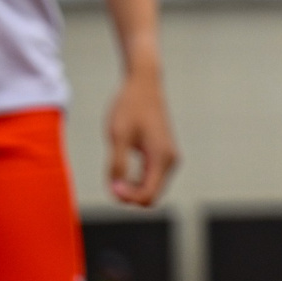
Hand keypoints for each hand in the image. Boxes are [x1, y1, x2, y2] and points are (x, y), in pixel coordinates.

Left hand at [105, 65, 178, 206]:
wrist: (144, 84)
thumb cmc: (130, 107)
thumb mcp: (118, 135)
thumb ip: (117, 165)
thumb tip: (117, 190)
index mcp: (162, 157)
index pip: (147, 195)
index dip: (126, 196)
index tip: (111, 182)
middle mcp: (170, 160)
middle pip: (151, 197)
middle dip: (129, 195)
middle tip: (111, 178)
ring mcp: (169, 157)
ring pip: (151, 189)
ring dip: (131, 189)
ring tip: (114, 171)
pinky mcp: (163, 153)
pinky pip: (151, 179)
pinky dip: (136, 181)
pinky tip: (122, 168)